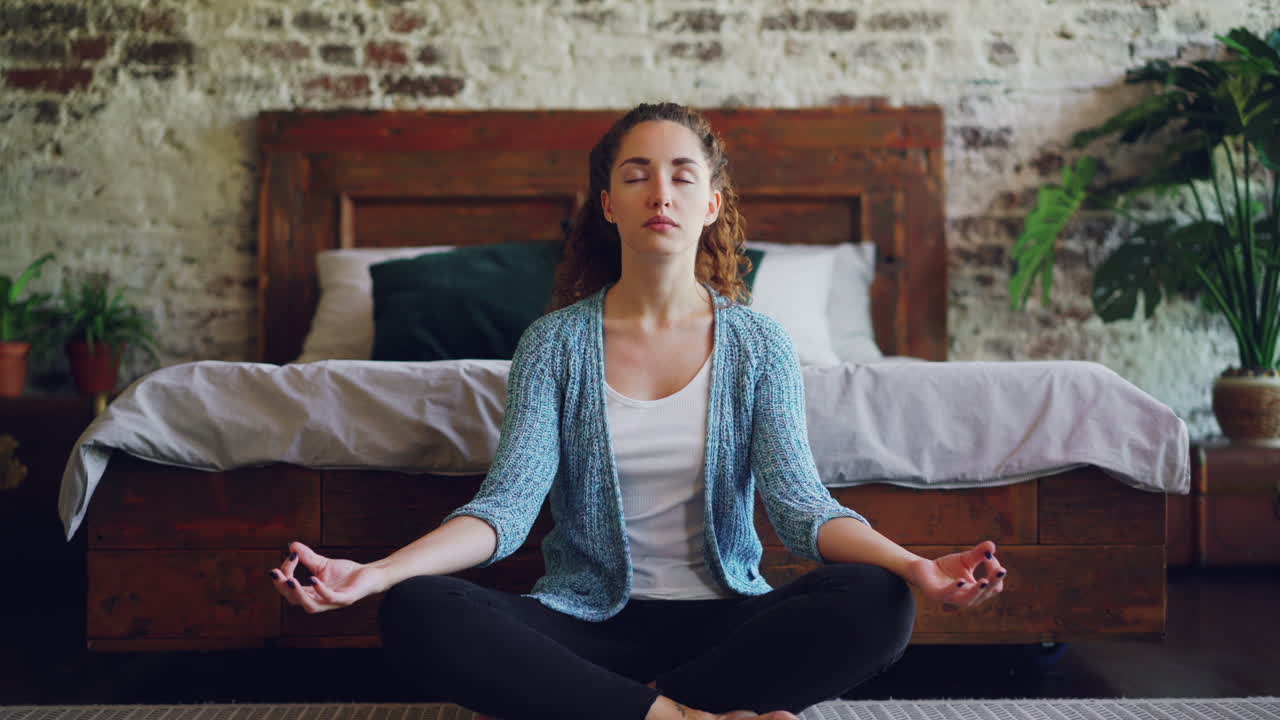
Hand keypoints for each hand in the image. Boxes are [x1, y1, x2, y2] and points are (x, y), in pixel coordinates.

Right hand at [268, 541, 386, 613]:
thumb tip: (291, 545)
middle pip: (294, 600)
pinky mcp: (346, 599)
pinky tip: (313, 579)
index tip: (289, 556)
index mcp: (311, 595)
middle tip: (276, 574)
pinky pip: (330, 598)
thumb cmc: (346, 573)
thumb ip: (307, 557)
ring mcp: (332, 602)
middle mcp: (319, 601)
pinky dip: (320, 590)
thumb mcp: (322, 564)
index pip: (290, 590)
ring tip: (290, 581)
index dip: (285, 575)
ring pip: (310, 606)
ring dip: (298, 594)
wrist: (370, 575)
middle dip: (283, 588)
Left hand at [904, 540, 1006, 610]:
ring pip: (969, 599)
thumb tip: (992, 546)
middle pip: (986, 593)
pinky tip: (961, 581)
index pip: (994, 586)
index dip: (996, 572)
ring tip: (985, 581)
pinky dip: (955, 588)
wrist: (922, 569)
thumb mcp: (966, 559)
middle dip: (994, 582)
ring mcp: (951, 598)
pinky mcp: (936, 594)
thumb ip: (979, 553)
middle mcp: (967, 598)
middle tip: (1001, 570)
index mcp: (977, 592)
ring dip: (978, 590)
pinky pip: (948, 593)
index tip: (990, 556)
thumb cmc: (946, 567)